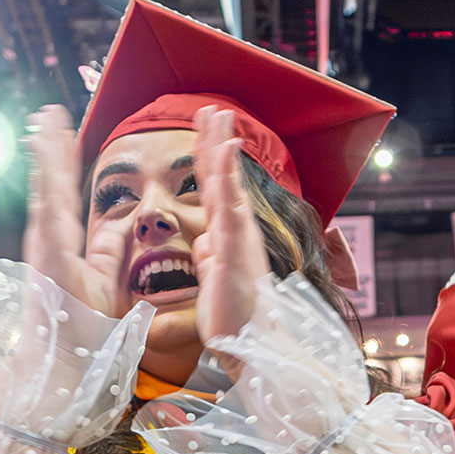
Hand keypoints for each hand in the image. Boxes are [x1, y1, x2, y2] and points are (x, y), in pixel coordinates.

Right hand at [22, 106, 117, 315]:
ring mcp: (43, 247)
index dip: (63, 165)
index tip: (65, 135)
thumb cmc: (81, 329)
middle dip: (48, 148)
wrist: (63, 362)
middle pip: (49, 185)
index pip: (64, 196)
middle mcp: (47, 241)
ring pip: (45, 190)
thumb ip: (110, 252)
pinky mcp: (46, 255)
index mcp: (60, 245)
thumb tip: (122, 224)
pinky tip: (44, 157)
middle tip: (48, 113)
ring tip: (44, 121)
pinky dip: (46, 182)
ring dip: (45, 154)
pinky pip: (48, 211)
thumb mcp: (105, 282)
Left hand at [191, 106, 268, 349]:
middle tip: (211, 107)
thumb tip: (202, 244)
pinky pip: (230, 204)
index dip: (210, 160)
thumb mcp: (215, 282)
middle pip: (222, 177)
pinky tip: (226, 149)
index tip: (206, 131)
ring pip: (228, 182)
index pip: (216, 191)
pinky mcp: (235, 247)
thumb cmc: (234, 319)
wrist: (252, 346)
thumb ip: (209, 259)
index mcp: (229, 238)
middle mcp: (236, 231)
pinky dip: (228, 175)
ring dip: (221, 146)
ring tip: (218, 114)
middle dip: (216, 140)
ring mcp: (237, 237)